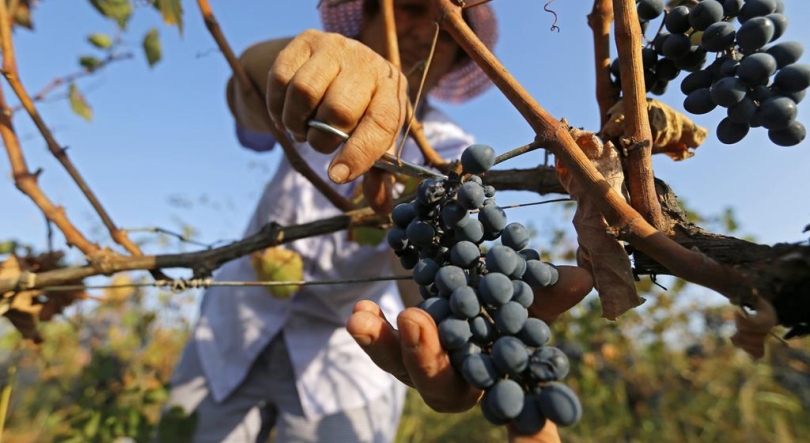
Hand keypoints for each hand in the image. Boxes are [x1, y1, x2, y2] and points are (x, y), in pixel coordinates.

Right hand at [267, 29, 408, 183]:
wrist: (332, 66)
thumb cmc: (359, 109)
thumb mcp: (373, 136)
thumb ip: (377, 172)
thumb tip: (382, 207)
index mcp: (393, 89)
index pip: (381, 123)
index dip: (360, 154)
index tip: (338, 175)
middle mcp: (368, 63)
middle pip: (340, 109)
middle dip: (323, 139)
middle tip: (319, 143)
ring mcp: (336, 48)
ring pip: (304, 92)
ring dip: (297, 122)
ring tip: (302, 128)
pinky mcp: (306, 41)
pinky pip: (281, 79)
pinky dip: (278, 106)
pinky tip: (286, 112)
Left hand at [347, 265, 593, 442]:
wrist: (458, 282)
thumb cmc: (498, 297)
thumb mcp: (524, 293)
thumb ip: (549, 292)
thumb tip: (581, 279)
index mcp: (495, 376)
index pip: (518, 411)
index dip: (531, 435)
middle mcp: (459, 380)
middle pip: (443, 385)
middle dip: (427, 357)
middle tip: (417, 321)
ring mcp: (424, 367)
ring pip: (404, 369)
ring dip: (385, 345)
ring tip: (365, 320)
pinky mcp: (397, 348)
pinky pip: (380, 347)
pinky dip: (369, 331)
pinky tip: (361, 311)